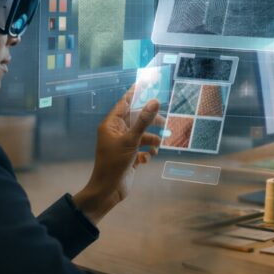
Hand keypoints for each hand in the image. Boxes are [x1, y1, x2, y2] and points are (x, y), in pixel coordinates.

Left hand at [73, 85, 164, 224]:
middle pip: (137, 119)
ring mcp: (123, 145)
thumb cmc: (114, 164)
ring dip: (151, 140)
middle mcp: (117, 132)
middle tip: (165, 122)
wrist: (108, 191)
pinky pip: (142, 148)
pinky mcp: (129, 157)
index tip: (148, 82)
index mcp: (111, 124)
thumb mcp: (131, 140)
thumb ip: (144, 121)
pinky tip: (147, 158)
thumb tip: (155, 101)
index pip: (125, 103)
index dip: (137, 93)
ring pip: (142, 135)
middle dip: (151, 123)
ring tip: (157, 146)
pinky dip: (147, 152)